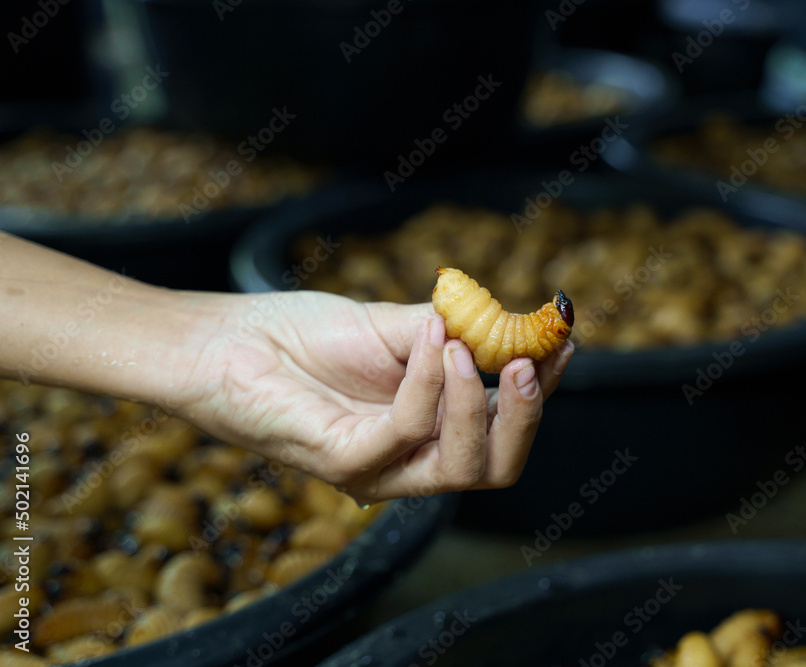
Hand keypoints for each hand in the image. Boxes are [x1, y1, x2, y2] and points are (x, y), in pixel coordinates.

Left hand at [175, 291, 573, 504]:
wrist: (225, 342)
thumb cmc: (301, 336)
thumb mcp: (394, 327)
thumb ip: (452, 331)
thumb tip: (512, 322)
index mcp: (427, 432)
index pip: (502, 427)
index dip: (542, 389)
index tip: (562, 339)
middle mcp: (409, 462)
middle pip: (498, 466)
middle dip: (526, 415)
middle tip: (529, 362)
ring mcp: (378, 471)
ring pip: (464, 467)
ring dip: (478, 401)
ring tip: (465, 346)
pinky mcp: (345, 464)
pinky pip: (407, 430)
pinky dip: (426, 381)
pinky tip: (426, 338)